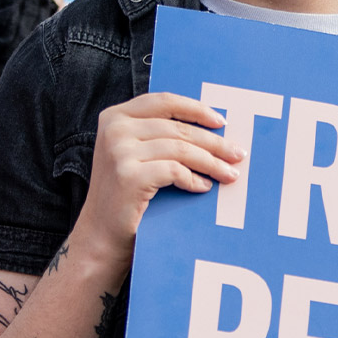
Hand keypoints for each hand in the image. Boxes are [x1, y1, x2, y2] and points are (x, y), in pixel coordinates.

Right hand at [72, 92, 242, 252]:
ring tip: (229, 174)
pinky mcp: (129, 175)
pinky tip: (203, 187)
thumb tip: (211, 129)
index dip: (196, 109)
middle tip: (238, 154)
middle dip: (214, 143)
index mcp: (115, 117)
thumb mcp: (134, 155)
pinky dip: (194, 179)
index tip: (221, 123)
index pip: (164, 102)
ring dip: (211, 163)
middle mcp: (115, 129)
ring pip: (181, 149)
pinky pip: (175, 171)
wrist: (100, 235)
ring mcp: (120, 151)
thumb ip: (158, 136)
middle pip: (177, 128)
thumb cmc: (124, 196)